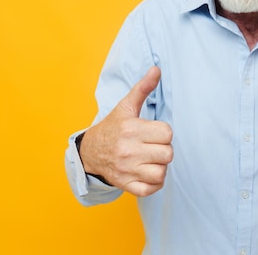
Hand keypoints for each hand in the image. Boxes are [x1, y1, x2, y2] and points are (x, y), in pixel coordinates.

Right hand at [79, 66, 172, 196]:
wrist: (89, 152)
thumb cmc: (113, 127)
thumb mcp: (126, 106)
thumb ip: (143, 88)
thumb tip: (157, 69)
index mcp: (131, 129)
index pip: (167, 134)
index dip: (164, 133)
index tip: (154, 132)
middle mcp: (128, 151)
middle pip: (168, 154)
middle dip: (163, 149)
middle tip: (153, 146)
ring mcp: (126, 170)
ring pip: (161, 173)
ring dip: (160, 167)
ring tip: (151, 159)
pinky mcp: (126, 185)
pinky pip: (151, 189)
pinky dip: (154, 183)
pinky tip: (149, 172)